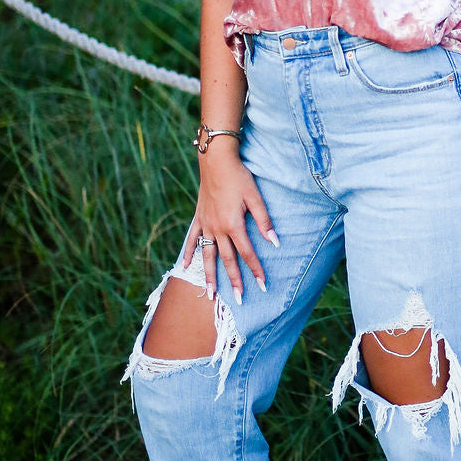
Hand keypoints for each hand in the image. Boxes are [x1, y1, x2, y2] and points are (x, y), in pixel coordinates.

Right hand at [184, 146, 278, 302]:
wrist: (216, 161)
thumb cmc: (239, 177)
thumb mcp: (255, 197)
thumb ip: (264, 221)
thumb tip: (275, 241)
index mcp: (234, 225)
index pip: (247, 253)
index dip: (256, 270)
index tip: (263, 284)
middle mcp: (218, 228)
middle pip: (227, 260)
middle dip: (234, 280)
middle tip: (238, 299)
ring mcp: (206, 224)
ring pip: (207, 255)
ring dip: (208, 275)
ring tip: (209, 294)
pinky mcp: (199, 218)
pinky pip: (192, 239)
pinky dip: (189, 253)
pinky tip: (185, 266)